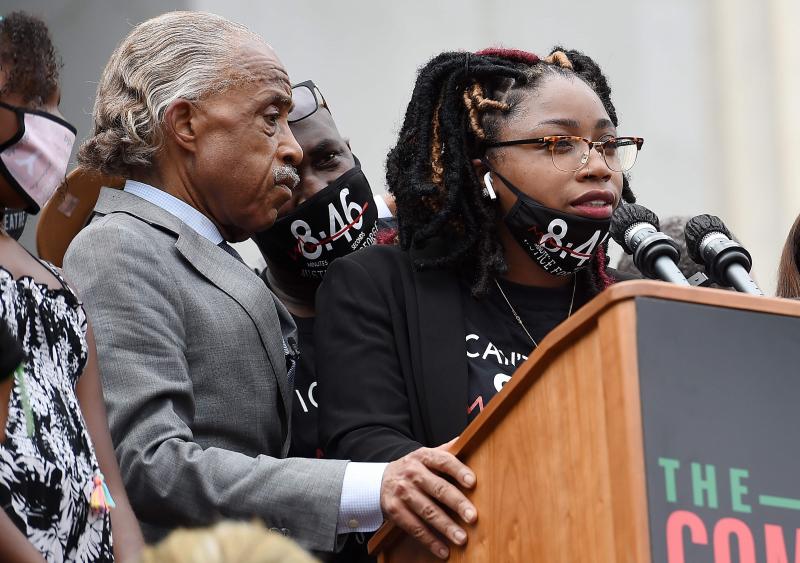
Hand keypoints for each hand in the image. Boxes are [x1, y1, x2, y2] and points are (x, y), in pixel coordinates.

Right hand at [380, 439, 475, 559]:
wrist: (379, 480)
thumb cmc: (412, 469)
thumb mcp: (425, 455)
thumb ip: (446, 450)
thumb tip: (468, 438)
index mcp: (422, 456)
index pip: (443, 461)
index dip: (458, 471)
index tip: (472, 482)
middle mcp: (412, 473)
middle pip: (437, 488)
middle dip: (456, 503)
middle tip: (472, 516)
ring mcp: (402, 492)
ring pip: (427, 511)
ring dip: (445, 527)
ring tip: (462, 538)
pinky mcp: (394, 510)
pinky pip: (414, 527)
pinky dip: (430, 540)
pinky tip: (443, 549)